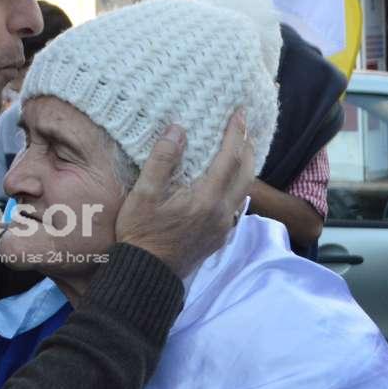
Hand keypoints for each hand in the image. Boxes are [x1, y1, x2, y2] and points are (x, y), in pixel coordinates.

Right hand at [116, 111, 253, 277]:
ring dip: (244, 168)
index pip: (229, 158)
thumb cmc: (140, 233)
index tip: (240, 113)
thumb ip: (162, 160)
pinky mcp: (218, 238)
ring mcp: (222, 227)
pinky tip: (227, 184)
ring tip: (240, 151)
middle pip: (245, 174)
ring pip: (243, 191)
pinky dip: (237, 187)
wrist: (146, 274)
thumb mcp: (144, 194)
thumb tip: (178, 130)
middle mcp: (221, 212)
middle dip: (247, 148)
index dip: (236, 133)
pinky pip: (235, 206)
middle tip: (244, 128)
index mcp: (206, 198)